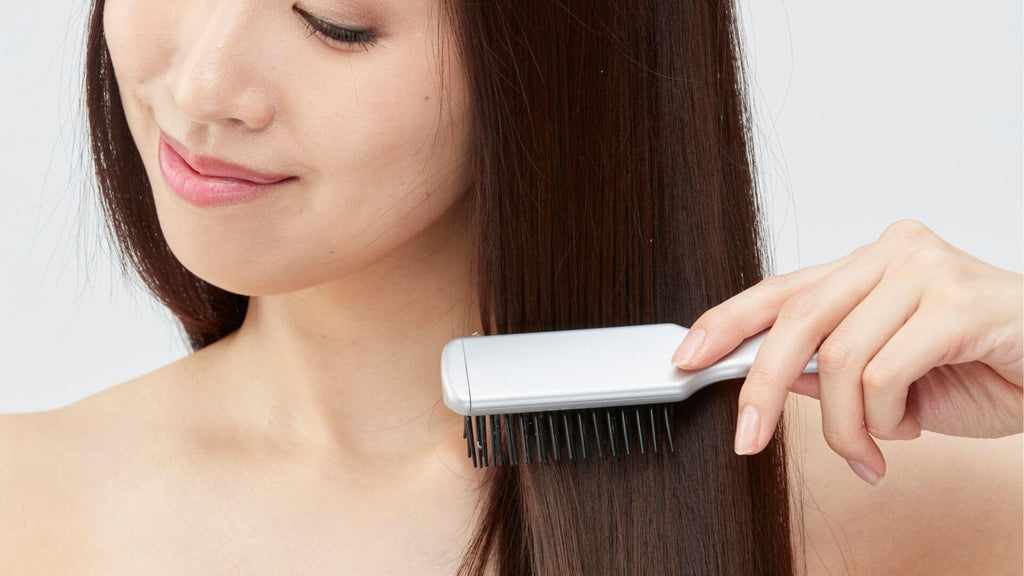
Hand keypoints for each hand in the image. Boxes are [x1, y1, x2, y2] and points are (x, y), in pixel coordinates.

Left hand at [670, 219, 1022, 485]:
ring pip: (839, 358)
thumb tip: (780, 384)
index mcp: (867, 266)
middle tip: (748, 438)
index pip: (780, 289)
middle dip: (763, 387)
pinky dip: (885, 418)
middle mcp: (890, 254)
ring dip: (846, 425)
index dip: (726, 322)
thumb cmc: (984, 367)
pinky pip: (884, 372)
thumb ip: (835, 369)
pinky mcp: (955, 303)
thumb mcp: (890, 378)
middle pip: (796, 318)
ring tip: (870, 452)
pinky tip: (909, 429)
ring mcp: (924, 271)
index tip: (686, 357)